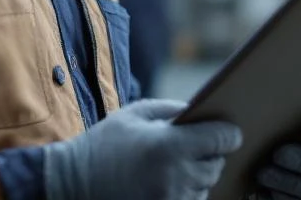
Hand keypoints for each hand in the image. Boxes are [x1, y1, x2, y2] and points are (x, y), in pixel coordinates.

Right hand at [43, 99, 242, 199]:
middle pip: (217, 166)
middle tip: (191, 147)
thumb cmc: (103, 145)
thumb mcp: (135, 114)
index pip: (223, 139)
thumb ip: (172, 110)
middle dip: (210, 154)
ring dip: (198, 176)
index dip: (228, 133)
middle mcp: (177, 178)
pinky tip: (166, 182)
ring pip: (206, 187)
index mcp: (170, 146)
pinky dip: (186, 193)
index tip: (226, 131)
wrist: (71, 184)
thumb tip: (203, 112)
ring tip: (173, 166)